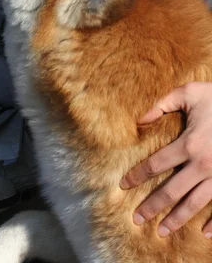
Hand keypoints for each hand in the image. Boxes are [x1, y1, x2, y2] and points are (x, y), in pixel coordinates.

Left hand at [120, 82, 211, 237]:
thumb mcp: (188, 93)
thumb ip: (162, 104)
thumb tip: (139, 120)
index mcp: (189, 144)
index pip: (155, 164)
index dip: (137, 175)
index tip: (123, 185)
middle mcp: (203, 164)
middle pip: (171, 191)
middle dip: (152, 206)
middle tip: (136, 219)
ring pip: (195, 203)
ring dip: (177, 219)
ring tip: (162, 231)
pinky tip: (203, 233)